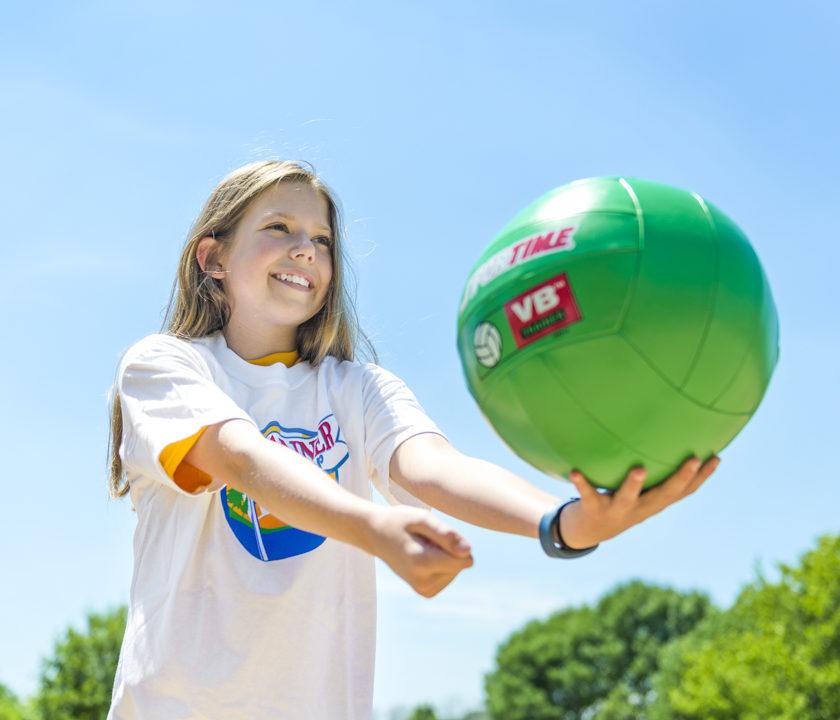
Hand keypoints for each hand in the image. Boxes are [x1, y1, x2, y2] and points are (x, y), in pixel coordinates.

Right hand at [370, 505, 473, 597]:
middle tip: (425, 539)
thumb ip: (447, 535)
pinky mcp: (425, 591)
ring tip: (422, 546)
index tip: (434, 534)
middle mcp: (423, 582)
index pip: (464, 559)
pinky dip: (440, 564)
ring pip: (456, 570)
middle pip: (461, 564)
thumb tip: (469, 552)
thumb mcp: (422, 519)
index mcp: (422, 562)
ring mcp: (423, 589)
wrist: (377, 535)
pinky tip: (423, 556)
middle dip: (448, 548)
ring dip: (443, 555)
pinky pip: (449, 575)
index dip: (455, 542)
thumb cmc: (401, 522)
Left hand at [559, 456, 720, 548]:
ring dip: (634, 484)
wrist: (587, 531)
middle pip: (665, 495)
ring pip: (628, 498)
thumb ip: (648, 466)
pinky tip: (574, 470)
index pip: (684, 491)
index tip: (717, 457)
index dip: (702, 477)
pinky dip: (582, 483)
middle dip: (681, 478)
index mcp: (653, 502)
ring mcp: (618, 510)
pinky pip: (588, 495)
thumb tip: (657, 432)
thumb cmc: (615, 500)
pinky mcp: (594, 510)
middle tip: (694, 459)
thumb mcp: (634, 487)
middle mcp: (640, 508)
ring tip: (638, 469)